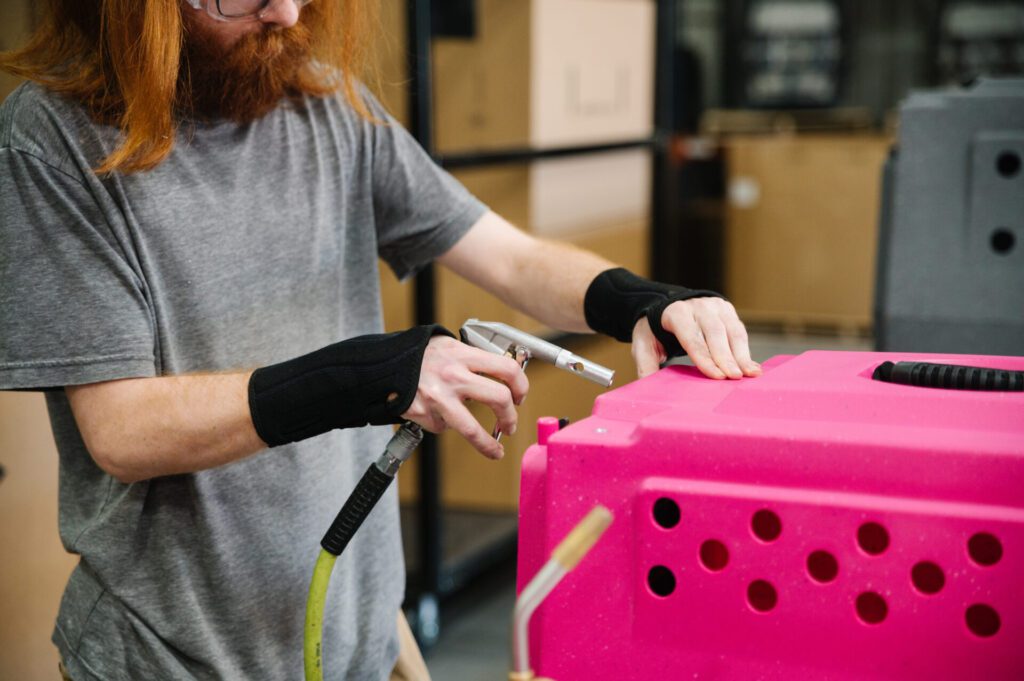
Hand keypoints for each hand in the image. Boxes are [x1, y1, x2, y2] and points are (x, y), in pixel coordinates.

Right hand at [401, 335, 528, 458]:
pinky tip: (438, 413)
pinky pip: (444, 426)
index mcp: (463, 356)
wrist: (384, 364)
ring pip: (472, 430)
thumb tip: (502, 375)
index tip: (520, 396)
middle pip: (498, 399)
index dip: (521, 385)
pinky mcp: (425, 415)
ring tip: (495, 450)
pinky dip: (445, 424)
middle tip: (510, 424)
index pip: (506, 369)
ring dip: (488, 444)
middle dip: (510, 417)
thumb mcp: (449, 347)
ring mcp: (438, 399)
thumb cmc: (419, 355)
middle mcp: (453, 376)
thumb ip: (474, 359)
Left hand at [631, 298, 761, 379]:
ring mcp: (715, 306)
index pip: (691, 336)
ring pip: (732, 331)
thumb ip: (646, 365)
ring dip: (741, 355)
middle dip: (726, 357)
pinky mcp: (727, 310)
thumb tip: (648, 389)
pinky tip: (751, 368)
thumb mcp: (644, 344)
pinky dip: (746, 351)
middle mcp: (698, 306)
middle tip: (734, 377)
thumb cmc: (656, 330)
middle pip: (715, 333)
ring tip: (749, 375)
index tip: (716, 376)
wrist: (666, 306)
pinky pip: (739, 331)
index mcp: (676, 313)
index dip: (704, 357)